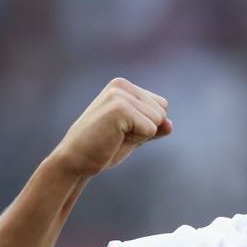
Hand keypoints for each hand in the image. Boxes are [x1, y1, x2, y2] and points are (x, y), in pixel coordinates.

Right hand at [50, 78, 172, 176]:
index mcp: (123, 86)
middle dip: (145, 129)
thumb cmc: (103, 148)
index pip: (161, 105)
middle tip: (118, 135)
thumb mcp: (134, 135)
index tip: (123, 130)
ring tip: (115, 136)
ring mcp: (120, 95)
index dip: (147, 125)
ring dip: (140, 135)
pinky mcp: (120, 108)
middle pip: (162, 111)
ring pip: (158, 120)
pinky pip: (151, 129)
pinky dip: (137, 139)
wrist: (76, 161)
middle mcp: (121, 85)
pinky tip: (114, 138)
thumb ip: (153, 127)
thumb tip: (170, 125)